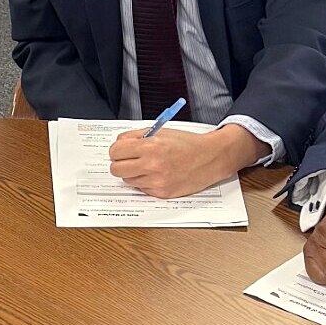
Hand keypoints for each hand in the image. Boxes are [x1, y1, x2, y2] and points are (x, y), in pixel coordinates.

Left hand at [108, 124, 262, 198]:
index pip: (116, 151)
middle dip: (120, 163)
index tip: (121, 150)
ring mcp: (157, 181)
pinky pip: (141, 188)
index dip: (117, 150)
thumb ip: (137, 137)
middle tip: (129, 159)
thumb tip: (119, 144)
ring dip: (133, 173)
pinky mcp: (162, 193)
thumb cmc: (187, 143)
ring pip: (128, 180)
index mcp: (150, 146)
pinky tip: (157, 174)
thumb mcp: (161, 131)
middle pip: (116, 169)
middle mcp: (152, 165)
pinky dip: (145, 181)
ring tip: (148, 165)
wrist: (210, 158)